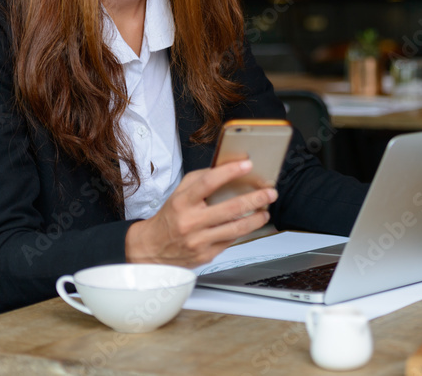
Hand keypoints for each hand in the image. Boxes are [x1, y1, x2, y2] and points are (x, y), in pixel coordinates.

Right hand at [125, 159, 276, 266]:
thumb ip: (200, 179)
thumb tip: (226, 168)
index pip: (208, 183)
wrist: (152, 249)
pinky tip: (250, 224)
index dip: (229, 172)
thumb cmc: (170, 218)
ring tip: (265, 211)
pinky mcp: (206, 255)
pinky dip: (243, 231)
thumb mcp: (179, 193)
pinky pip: (231, 241)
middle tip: (270, 192)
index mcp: (182, 202)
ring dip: (256, 219)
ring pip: (236, 229)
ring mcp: (199, 241)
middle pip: (230, 208)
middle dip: (255, 199)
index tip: (247, 165)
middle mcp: (190, 222)